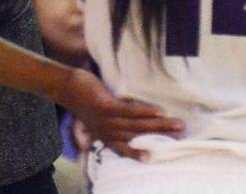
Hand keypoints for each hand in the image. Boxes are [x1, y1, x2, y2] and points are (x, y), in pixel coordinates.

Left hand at [56, 68, 183, 160]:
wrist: (66, 86)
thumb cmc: (84, 99)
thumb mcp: (97, 115)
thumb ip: (110, 121)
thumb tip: (128, 119)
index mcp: (105, 134)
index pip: (123, 148)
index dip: (138, 153)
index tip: (153, 158)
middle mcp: (106, 131)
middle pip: (136, 136)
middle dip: (159, 137)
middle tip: (179, 136)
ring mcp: (105, 120)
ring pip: (136, 125)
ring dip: (158, 125)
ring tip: (176, 123)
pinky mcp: (105, 106)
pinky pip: (128, 111)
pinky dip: (144, 112)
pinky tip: (158, 111)